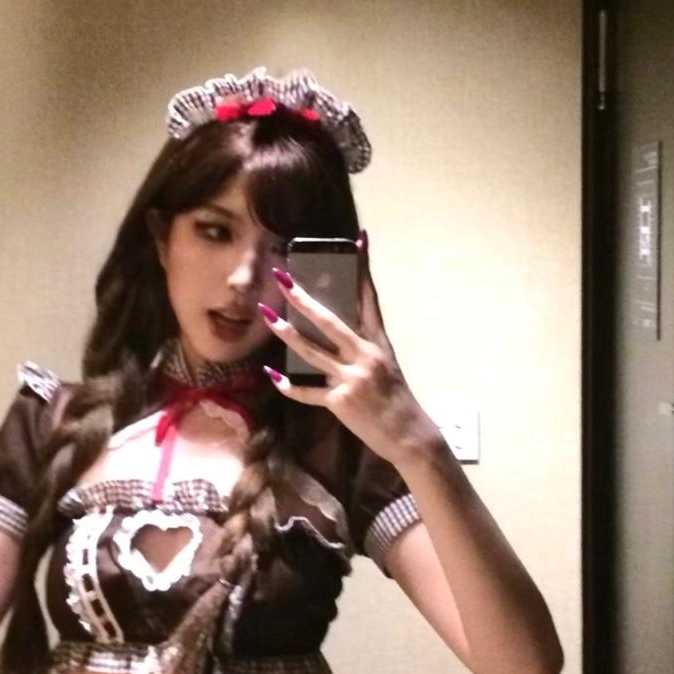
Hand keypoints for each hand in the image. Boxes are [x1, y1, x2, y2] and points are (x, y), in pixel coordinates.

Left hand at [258, 234, 440, 466]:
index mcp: (377, 342)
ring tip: (266, 314)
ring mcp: (351, 378)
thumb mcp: (385, 363)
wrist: (408, 433)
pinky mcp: (340, 401)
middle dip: (304, 299)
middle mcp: (365, 355)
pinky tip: (272, 374)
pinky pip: (307, 392)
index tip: (357, 240)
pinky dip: (288, 385)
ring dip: (286, 332)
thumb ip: (362, 345)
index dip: (363, 269)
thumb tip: (334, 329)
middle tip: (284, 278)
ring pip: (311, 351)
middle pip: (330, 320)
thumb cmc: (394, 397)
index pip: (369, 298)